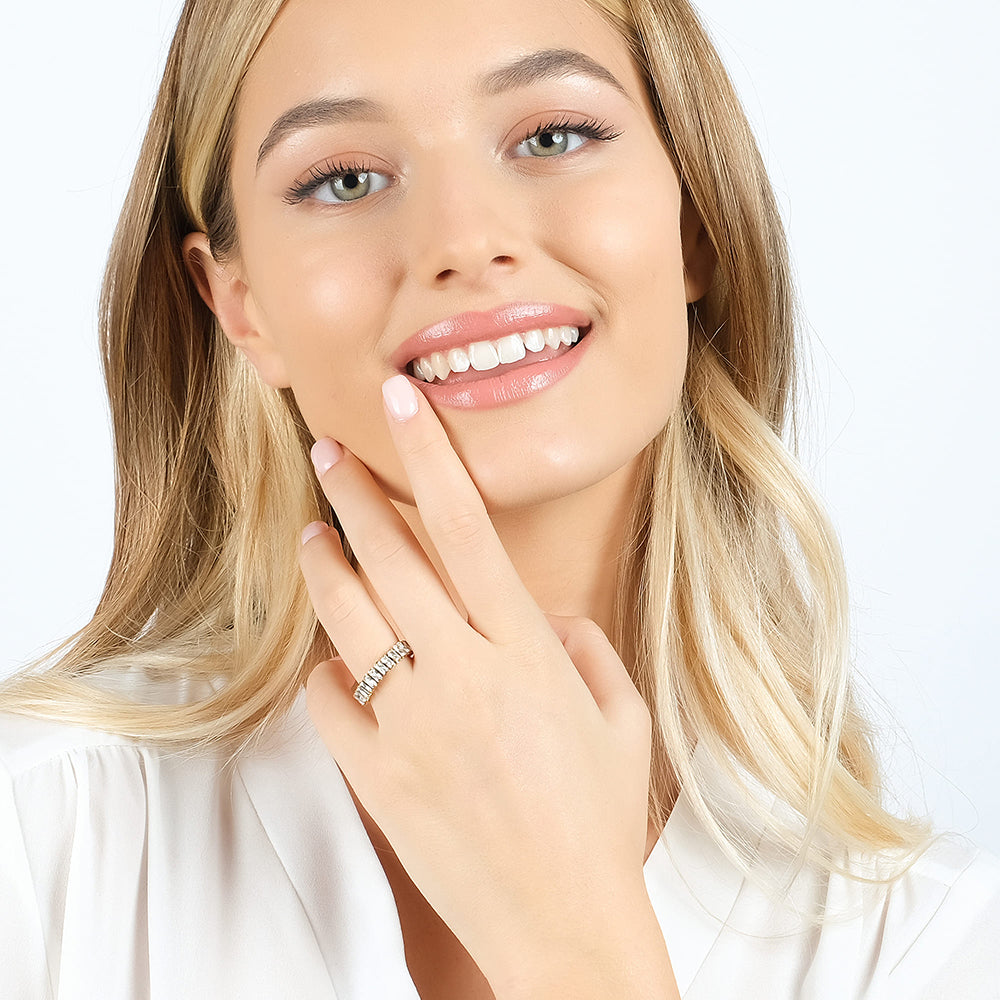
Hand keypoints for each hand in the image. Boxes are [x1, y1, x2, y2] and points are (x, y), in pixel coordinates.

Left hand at [299, 374, 676, 997]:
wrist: (563, 925)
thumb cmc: (600, 821)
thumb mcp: (622, 721)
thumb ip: (589, 651)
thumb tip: (551, 621)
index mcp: (526, 652)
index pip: (467, 526)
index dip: (431, 453)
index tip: (401, 400)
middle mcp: (463, 674)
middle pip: (390, 556)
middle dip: (354, 492)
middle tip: (328, 450)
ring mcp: (413, 726)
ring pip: (346, 618)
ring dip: (325, 566)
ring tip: (313, 535)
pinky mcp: (377, 777)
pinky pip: (330, 703)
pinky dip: (329, 674)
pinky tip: (336, 663)